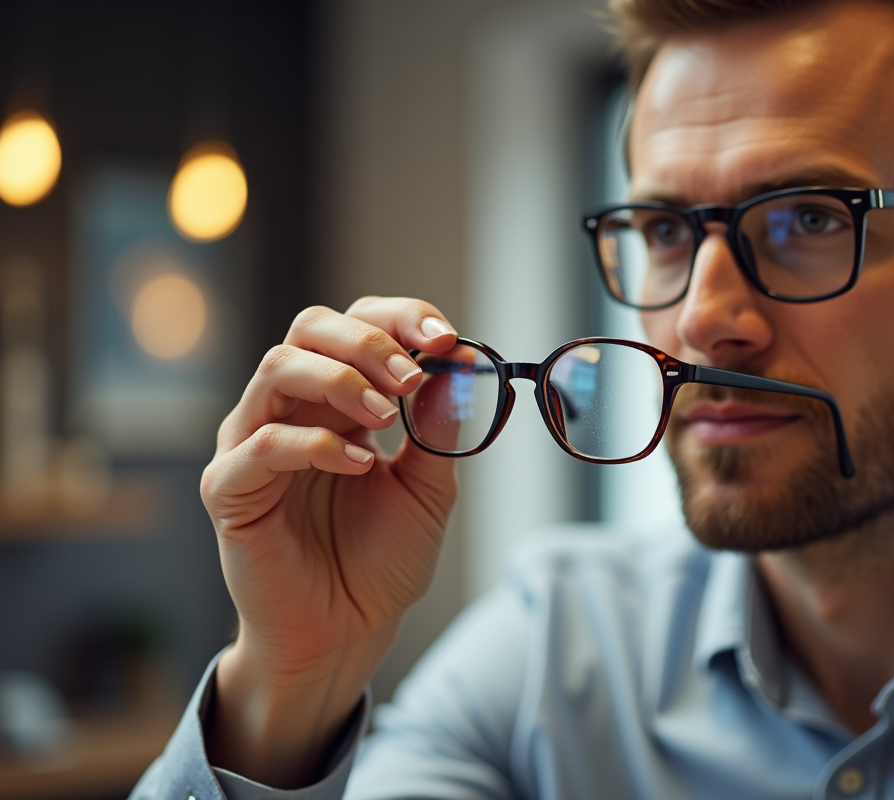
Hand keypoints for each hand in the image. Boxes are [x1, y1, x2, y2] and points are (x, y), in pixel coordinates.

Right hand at [199, 297, 458, 785]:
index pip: (356, 324)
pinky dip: (316, 443)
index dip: (400, 319)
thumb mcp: (429, 487)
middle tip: (413, 376)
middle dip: (368, 341)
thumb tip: (460, 364)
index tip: (446, 339)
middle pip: (310, 327)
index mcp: (336, 399)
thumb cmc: (380, 559)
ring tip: (385, 418)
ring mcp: (253, 444)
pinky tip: (360, 465)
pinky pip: (262, 444)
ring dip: (341, 380)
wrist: (348, 633)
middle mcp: (291, 409)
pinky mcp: (230, 490)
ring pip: (278, 368)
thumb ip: (438, 427)